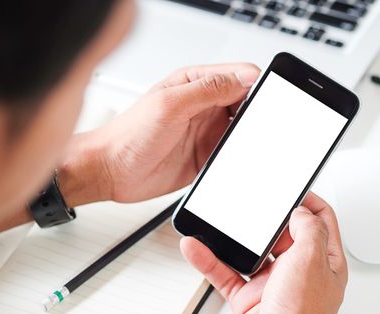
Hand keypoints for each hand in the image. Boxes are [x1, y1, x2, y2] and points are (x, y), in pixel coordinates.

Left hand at [63, 63, 259, 203]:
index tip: (268, 99)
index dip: (257, 85)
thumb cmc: (129, 135)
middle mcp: (204, 106)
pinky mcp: (207, 156)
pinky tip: (236, 161)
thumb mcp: (169, 104)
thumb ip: (208, 89)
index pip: (238, 76)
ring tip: (246, 146)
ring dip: (248, 137)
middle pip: (246, 103)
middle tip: (260, 127)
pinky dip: (240, 158)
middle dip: (259, 113)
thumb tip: (243, 78)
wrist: (111, 172)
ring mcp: (207, 132)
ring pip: (243, 130)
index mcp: (195, 84)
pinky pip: (233, 155)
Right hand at [180, 192, 347, 313]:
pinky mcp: (249, 296)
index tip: (290, 189)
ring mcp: (273, 283)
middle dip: (265, 218)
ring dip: (232, 238)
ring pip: (250, 251)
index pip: (321, 220)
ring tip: (218, 223)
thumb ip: (308, 230)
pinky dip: (210, 260)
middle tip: (251, 204)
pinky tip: (197, 248)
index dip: (307, 200)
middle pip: (283, 232)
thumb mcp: (309, 263)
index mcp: (324, 261)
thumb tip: (299, 212)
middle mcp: (299, 271)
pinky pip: (226, 271)